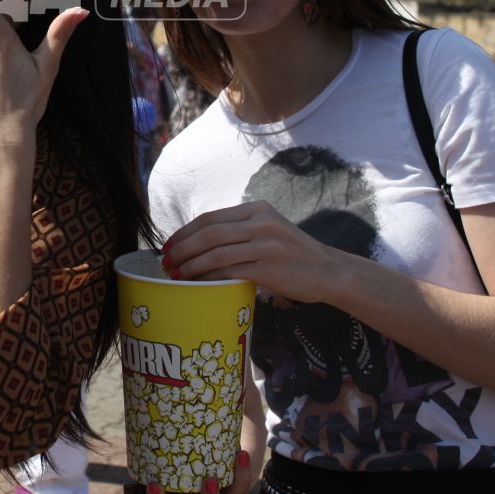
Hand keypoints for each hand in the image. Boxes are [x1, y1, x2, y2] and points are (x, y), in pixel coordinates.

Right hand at [146, 449, 258, 493]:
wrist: (212, 470)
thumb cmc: (180, 470)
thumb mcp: (169, 470)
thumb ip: (158, 457)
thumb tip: (127, 417)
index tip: (154, 484)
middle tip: (210, 481)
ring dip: (232, 488)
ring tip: (234, 461)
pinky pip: (242, 491)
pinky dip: (243, 474)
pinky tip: (241, 455)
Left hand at [162, 201, 337, 304]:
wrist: (329, 271)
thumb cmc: (294, 255)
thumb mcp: (269, 229)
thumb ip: (240, 230)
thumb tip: (198, 243)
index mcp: (257, 209)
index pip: (210, 218)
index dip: (184, 232)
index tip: (168, 245)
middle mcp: (260, 222)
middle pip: (208, 233)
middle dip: (181, 248)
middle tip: (166, 262)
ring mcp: (265, 244)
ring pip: (215, 252)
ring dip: (190, 265)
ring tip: (176, 274)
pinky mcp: (269, 267)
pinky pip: (229, 271)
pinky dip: (208, 278)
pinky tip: (198, 284)